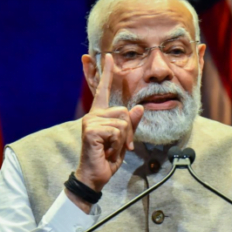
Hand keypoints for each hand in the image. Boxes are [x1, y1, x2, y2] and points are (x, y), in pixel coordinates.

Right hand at [74, 54, 143, 194]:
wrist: (95, 176)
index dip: (107, 72)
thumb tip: (140, 108)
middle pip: (124, 112)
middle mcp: (94, 114)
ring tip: (111, 148)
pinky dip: (117, 144)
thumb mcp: (124, 140)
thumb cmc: (107, 158)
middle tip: (119, 146)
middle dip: (129, 132)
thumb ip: (132, 124)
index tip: (109, 55)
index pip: (104, 90)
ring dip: (123, 140)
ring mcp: (91, 121)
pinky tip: (106, 150)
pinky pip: (117, 131)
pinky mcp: (91, 130)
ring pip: (123, 122)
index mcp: (100, 114)